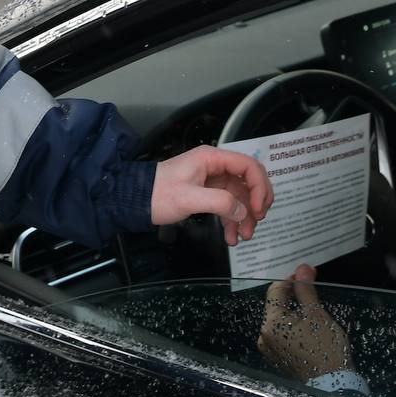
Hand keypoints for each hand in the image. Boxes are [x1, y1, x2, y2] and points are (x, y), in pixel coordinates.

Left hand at [150, 145, 272, 244]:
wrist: (136, 201)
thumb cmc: (160, 195)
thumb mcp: (189, 198)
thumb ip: (220, 202)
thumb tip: (243, 212)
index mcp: (212, 158)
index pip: (249, 166)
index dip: (259, 187)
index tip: (258, 209)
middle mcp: (216, 166)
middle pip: (248, 181)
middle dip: (255, 203)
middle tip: (256, 223)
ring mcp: (213, 180)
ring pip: (240, 197)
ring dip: (244, 217)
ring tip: (243, 237)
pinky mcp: (207, 193)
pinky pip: (228, 206)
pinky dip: (232, 221)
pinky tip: (231, 238)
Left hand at [259, 263, 350, 379]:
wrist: (333, 385)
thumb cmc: (326, 348)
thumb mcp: (317, 315)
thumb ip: (306, 290)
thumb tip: (302, 268)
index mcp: (271, 324)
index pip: (275, 291)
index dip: (290, 280)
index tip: (306, 275)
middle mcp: (264, 336)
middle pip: (275, 306)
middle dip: (292, 296)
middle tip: (310, 290)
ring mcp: (270, 349)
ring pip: (279, 320)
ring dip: (292, 311)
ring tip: (311, 308)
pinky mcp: (278, 357)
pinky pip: (281, 334)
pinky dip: (291, 326)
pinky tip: (307, 327)